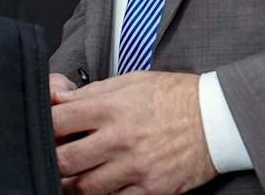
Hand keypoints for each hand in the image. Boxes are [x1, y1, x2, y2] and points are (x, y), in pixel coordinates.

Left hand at [49, 71, 217, 194]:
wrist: (218, 118)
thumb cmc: (175, 96)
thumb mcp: (131, 81)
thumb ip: (92, 92)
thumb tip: (60, 99)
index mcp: (112, 107)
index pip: (58, 120)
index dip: (46, 126)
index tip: (47, 129)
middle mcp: (120, 138)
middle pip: (65, 159)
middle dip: (54, 160)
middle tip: (56, 158)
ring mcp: (136, 166)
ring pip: (85, 187)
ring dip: (73, 184)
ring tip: (73, 177)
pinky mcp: (152, 188)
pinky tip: (103, 187)